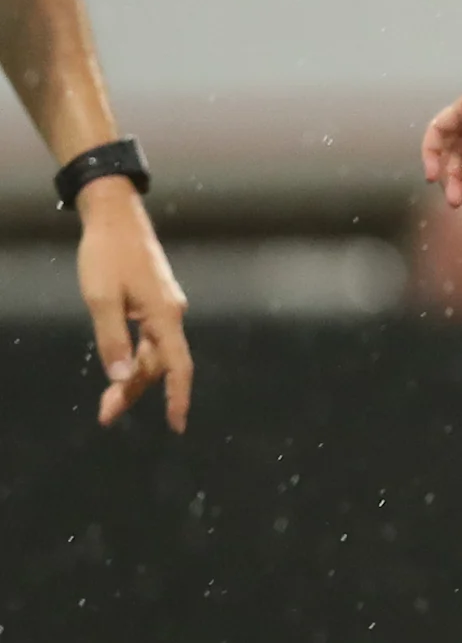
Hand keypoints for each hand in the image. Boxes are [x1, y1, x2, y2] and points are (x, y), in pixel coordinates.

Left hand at [73, 178, 189, 430]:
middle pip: (159, 364)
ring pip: (152, 352)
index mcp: (163, 315)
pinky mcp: (154, 300)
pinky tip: (118, 363)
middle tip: (106, 415)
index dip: (178, 397)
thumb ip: (112, 340)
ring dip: (131, 376)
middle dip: (134, 391)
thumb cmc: (106, 255)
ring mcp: (164, 307)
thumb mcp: (101, 299)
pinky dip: (133, 357)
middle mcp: (171, 314)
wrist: (115, 216)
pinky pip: (149, 338)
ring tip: (106, 402)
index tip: (177, 425)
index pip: (178, 366)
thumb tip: (120, 377)